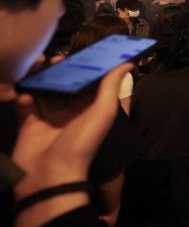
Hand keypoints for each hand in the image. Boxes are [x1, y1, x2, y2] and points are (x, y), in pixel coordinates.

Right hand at [12, 63, 132, 226]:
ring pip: (44, 90)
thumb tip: (127, 63)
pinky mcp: (29, 124)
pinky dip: (24, 94)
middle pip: (65, 84)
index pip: (89, 82)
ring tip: (36, 65)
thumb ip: (110, 87)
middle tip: (53, 58)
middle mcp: (71, 112)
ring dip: (40, 77)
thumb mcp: (102, 112)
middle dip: (60, 70)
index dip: (85, 67)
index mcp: (91, 109)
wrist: (50, 175)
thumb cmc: (82, 142)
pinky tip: (25, 90)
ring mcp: (49, 118)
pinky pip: (25, 104)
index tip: (78, 52)